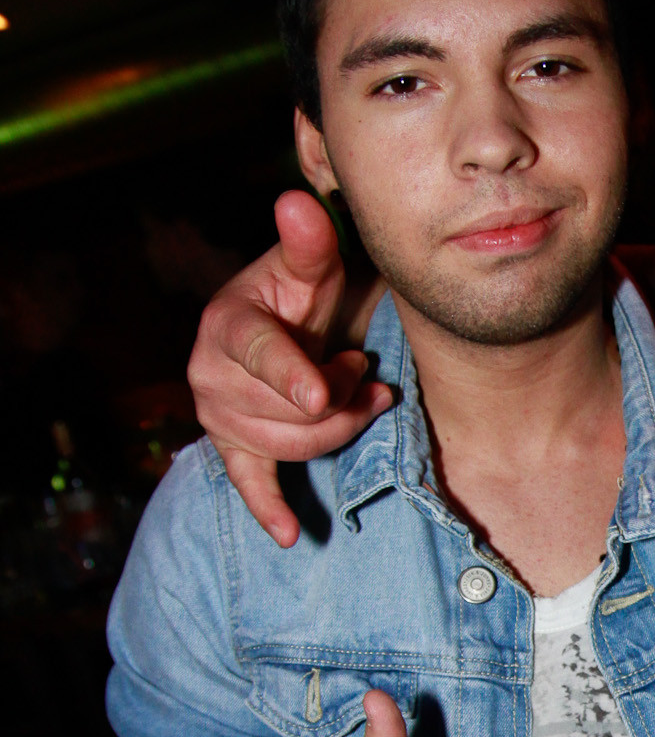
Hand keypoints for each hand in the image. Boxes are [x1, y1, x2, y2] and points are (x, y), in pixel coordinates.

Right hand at [187, 190, 389, 547]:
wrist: (287, 327)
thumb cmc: (304, 295)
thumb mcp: (311, 267)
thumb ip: (308, 242)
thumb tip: (298, 203)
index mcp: (227, 324)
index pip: (259, 355)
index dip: (294, 374)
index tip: (322, 390)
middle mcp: (210, 375)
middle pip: (292, 411)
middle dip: (343, 394)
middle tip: (362, 366)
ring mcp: (219, 417)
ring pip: (294, 445)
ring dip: (341, 426)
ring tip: (361, 392)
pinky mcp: (233, 448)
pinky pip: (248, 484)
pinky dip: (269, 509)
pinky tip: (292, 533)